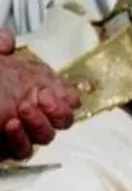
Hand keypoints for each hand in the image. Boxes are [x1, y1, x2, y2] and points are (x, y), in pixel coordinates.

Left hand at [0, 27, 79, 159]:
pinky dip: (20, 138)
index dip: (66, 96)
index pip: (61, 97)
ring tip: (24, 108)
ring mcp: (15, 132)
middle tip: (44, 99)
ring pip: (45, 136)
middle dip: (58, 110)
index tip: (60, 91)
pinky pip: (22, 151)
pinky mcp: (4, 149)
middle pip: (61, 120)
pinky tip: (10, 124)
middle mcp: (24, 110)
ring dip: (40, 123)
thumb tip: (7, 39)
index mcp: (24, 87)